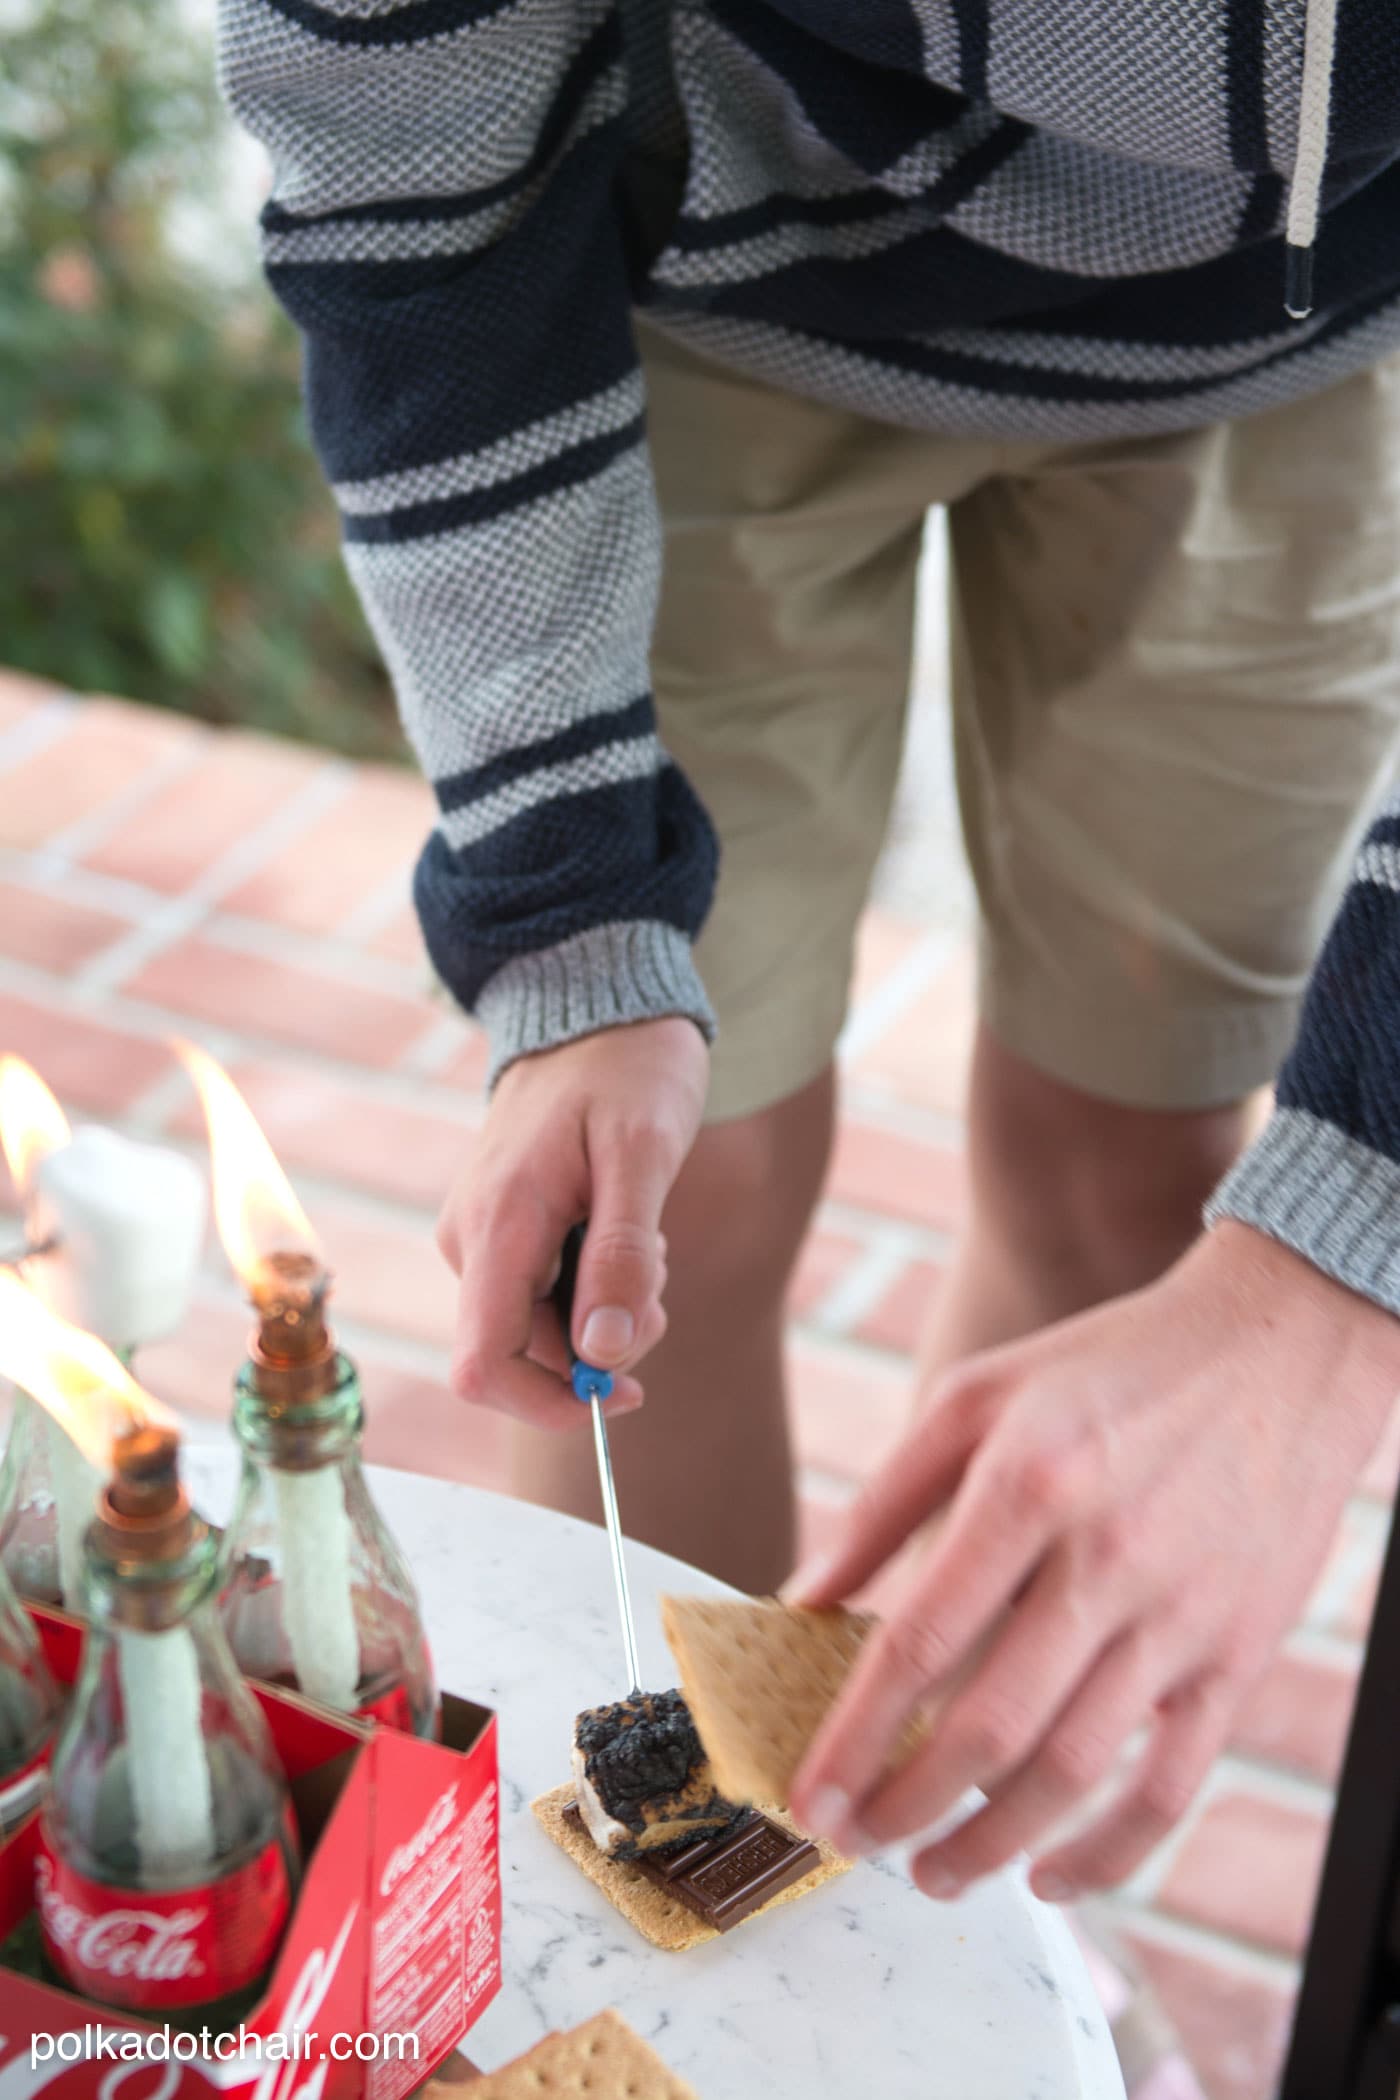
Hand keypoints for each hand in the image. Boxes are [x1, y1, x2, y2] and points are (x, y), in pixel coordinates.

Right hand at [436, 1018, 707, 1428]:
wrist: (599, 1002)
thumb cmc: (627, 1068)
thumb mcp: (644, 1154)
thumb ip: (621, 1256)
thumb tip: (604, 1354)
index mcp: (496, 1226)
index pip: (483, 1365)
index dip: (550, 1405)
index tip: (626, 1392)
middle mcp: (470, 1239)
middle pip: (525, 1354)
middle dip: (603, 1343)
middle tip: (658, 1273)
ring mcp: (480, 1234)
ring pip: (542, 1326)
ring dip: (606, 1308)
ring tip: (643, 1231)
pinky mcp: (500, 1229)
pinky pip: (544, 1292)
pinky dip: (595, 1282)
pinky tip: (621, 1224)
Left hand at [788, 1221, 1398, 1901]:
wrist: (1279, 1347)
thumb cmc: (1111, 1369)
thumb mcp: (978, 1396)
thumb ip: (885, 1502)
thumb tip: (801, 1597)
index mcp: (1027, 1484)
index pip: (921, 1641)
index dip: (855, 1734)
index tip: (809, 1797)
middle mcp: (1106, 1557)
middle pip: (991, 1725)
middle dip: (907, 1804)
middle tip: (854, 1844)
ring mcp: (1181, 1615)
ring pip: (1075, 1771)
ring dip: (992, 1844)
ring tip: (933, 1871)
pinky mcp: (1239, 1655)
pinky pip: (1174, 1786)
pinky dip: (1110, 1852)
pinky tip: (1052, 1876)